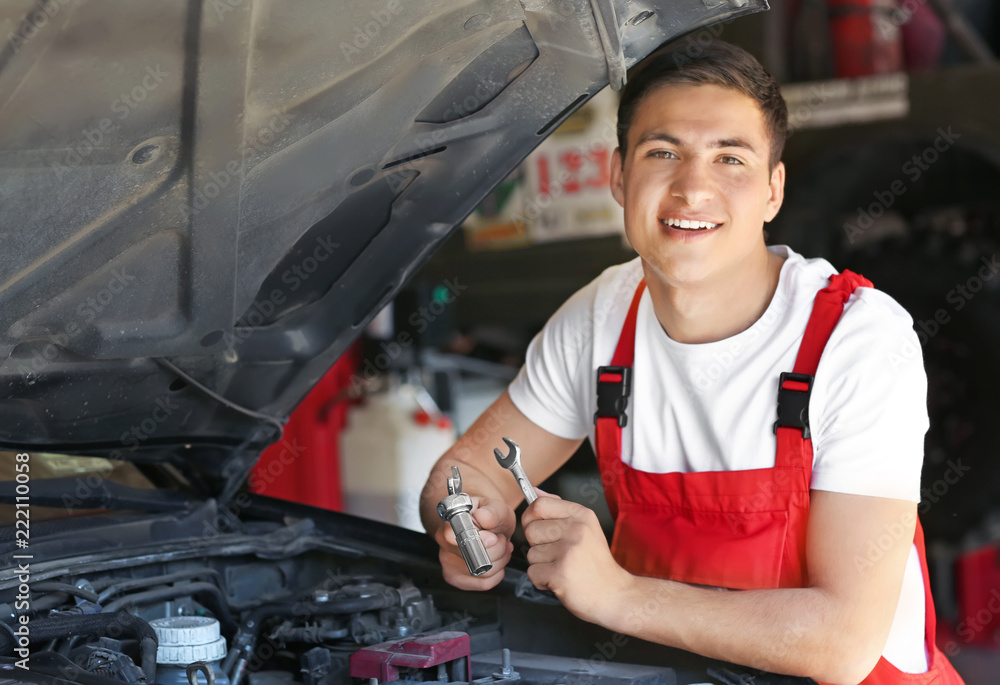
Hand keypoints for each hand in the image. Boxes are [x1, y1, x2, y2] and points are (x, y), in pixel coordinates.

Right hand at [435, 495, 514, 590]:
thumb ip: (491, 511)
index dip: (480, 540)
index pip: (455, 538)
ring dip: (500, 561)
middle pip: (474, 559)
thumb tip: (482, 518)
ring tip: (500, 547)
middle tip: (500, 538)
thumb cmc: (488, 515)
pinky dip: (497, 573)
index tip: (493, 537)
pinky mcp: (457, 580)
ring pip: (482, 573)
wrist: (487, 524)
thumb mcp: (495, 507)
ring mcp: (449, 566)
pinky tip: (496, 559)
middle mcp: (445, 547)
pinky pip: (484, 583)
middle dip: (497, 550)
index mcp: (449, 525)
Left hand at [521, 491, 632, 624]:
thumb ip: (558, 509)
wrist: (614, 594)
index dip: (531, 518)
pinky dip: (542, 581)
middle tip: (557, 555)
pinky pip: (533, 572)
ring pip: (531, 553)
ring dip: (541, 565)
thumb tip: (534, 491)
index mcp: (581, 515)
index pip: (539, 504)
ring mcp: (569, 550)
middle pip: (531, 529)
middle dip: (537, 546)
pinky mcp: (561, 572)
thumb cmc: (594, 563)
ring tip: (562, 568)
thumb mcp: (584, 528)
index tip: (539, 529)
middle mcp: (576, 529)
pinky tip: (560, 581)